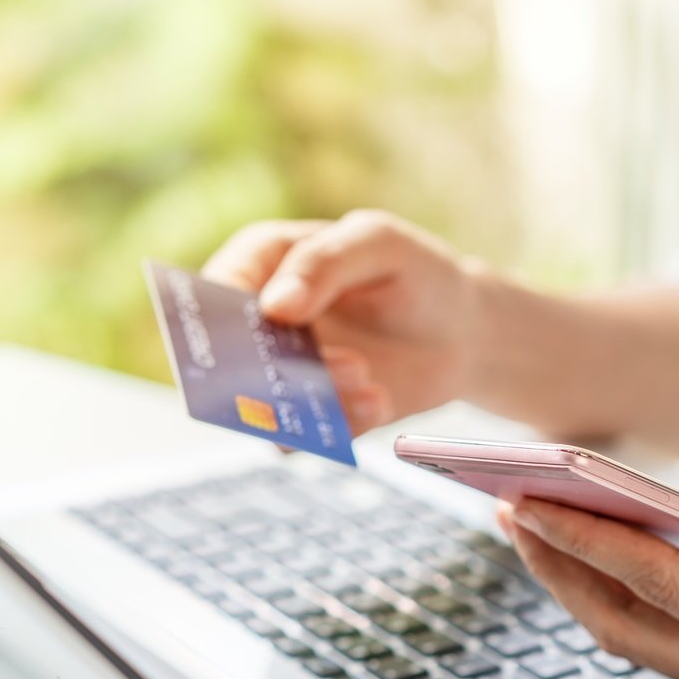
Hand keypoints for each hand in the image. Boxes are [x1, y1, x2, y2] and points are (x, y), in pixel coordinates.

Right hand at [202, 211, 487, 432]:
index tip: (267, 324)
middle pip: (231, 356)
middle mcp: (260, 323)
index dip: (225, 313)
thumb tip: (273, 306)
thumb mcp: (378, 242)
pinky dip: (339, 427)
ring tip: (367, 376)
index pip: (217, 288)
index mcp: (262, 262)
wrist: (461, 331)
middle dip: (269, 367)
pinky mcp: (312, 413)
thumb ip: (324, 262)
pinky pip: (305, 436)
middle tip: (325, 359)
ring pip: (265, 403)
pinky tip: (380, 400)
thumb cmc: (412, 270)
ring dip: (310, 399)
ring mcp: (283, 372)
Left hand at [500, 476, 678, 678]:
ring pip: (647, 639)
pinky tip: (615, 554)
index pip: (665, 582)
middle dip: (563, 567)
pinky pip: (678, 639)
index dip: (591, 536)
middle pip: (632, 625)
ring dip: (589, 586)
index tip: (532, 496)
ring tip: (542, 527)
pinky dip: (632, 597)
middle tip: (508, 508)